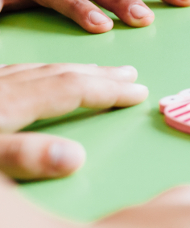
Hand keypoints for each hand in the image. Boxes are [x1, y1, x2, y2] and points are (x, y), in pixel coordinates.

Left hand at [0, 63, 146, 179]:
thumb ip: (24, 156)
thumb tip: (75, 158)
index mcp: (10, 104)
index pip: (72, 90)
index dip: (109, 91)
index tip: (138, 93)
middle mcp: (4, 87)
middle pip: (61, 75)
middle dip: (100, 76)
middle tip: (128, 74)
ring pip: (38, 70)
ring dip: (72, 70)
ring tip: (93, 71)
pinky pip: (15, 71)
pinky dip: (38, 71)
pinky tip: (36, 74)